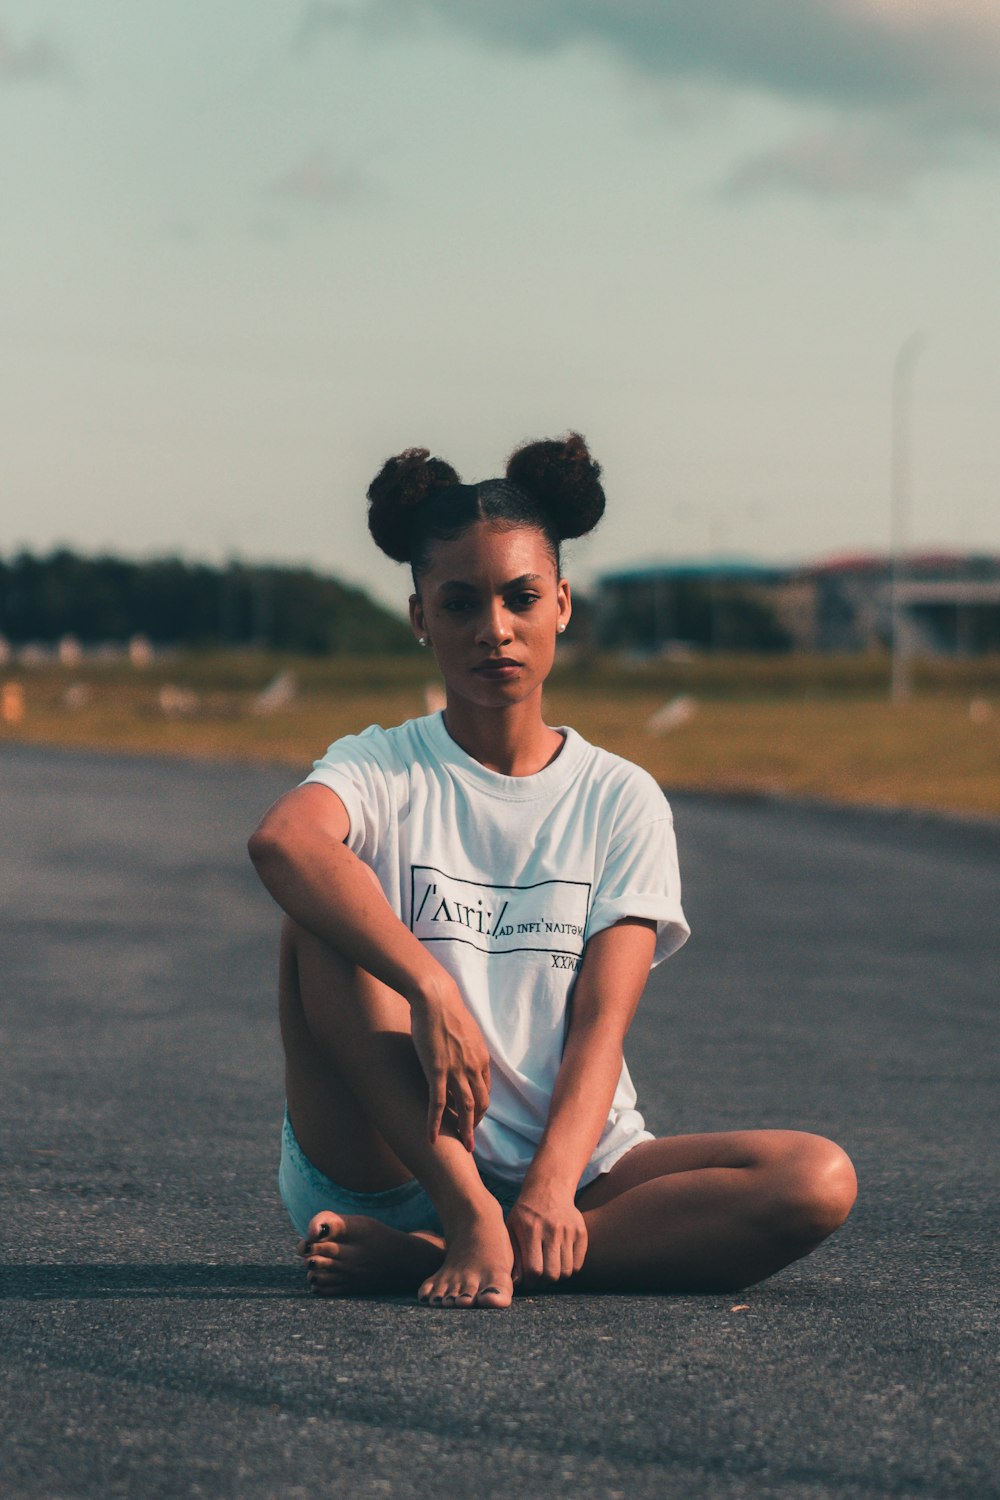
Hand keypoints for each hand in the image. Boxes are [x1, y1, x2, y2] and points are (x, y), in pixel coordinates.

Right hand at [409, 984, 490, 1150]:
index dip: (479, 1107)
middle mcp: (473, 1067)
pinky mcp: (437, 1071)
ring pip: (465, 1108)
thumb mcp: (465, 1030)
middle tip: (469, 1140)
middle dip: (476, 1124)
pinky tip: (432, 1138)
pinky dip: (436, 1123)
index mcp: (480, 1058)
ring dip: (464, 1131)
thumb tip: (463, 1053)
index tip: (472, 1117)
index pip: (485, 1090)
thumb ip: (467, 1047)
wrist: (435, 997)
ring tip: (463, 1148)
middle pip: (480, 1103)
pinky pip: (438, 1103)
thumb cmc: (447, 1009)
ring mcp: (456, 1070)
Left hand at [507, 1185, 587, 1285]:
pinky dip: (569, 1268)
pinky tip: (559, 1261)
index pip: (534, 1269)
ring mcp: (569, 1230)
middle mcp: (552, 1229)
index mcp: (531, 1229)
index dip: (530, 1281)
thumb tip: (516, 1282)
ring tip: (549, 1269)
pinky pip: (578, 1264)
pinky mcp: (581, 1231)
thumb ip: (513, 1254)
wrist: (548, 1189)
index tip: (528, 1280)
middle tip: (539, 1278)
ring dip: (557, 1276)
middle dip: (544, 1282)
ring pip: (567, 1271)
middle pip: (552, 1273)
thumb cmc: (525, 1213)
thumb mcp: (511, 1228)